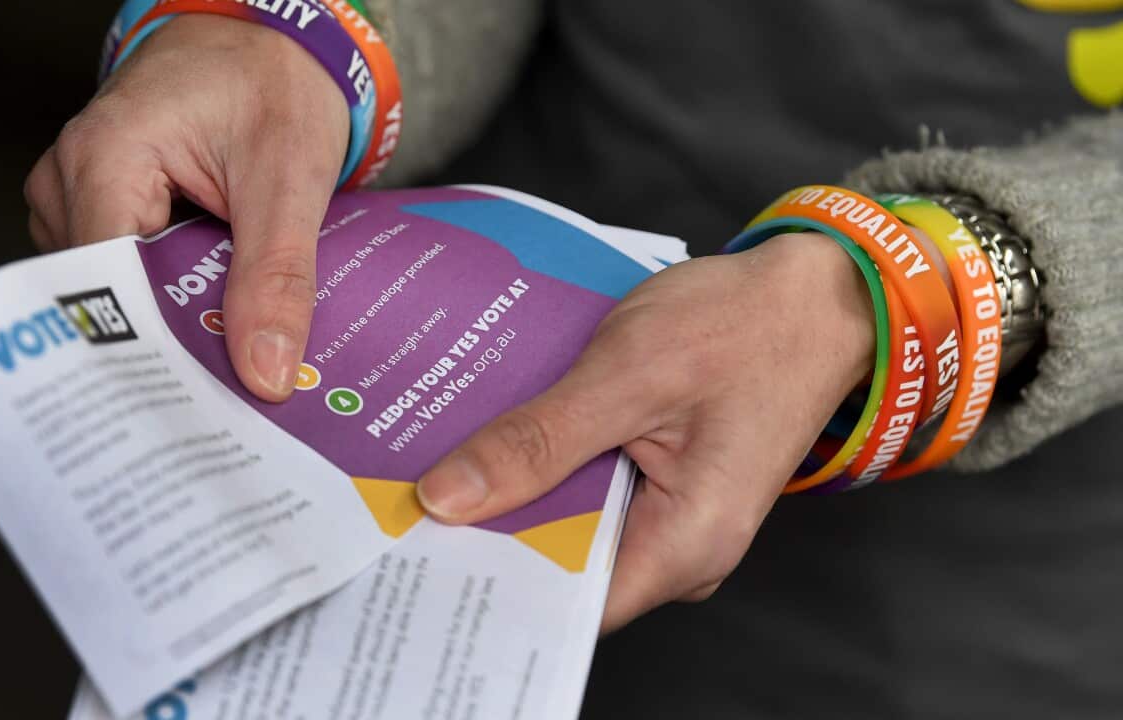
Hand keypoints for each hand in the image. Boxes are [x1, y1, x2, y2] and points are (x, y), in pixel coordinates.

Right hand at [24, 15, 348, 400]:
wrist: (272, 41)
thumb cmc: (273, 84)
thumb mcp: (290, 180)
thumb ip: (276, 277)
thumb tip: (263, 370)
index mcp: (104, 157)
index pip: (104, 288)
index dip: (150, 354)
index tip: (196, 408)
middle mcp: (72, 177)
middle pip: (102, 296)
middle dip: (164, 349)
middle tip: (225, 400)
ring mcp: (80, 192)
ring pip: (113, 291)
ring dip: (168, 324)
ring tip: (225, 361)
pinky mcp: (104, 204)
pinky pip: (125, 271)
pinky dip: (168, 297)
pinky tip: (211, 319)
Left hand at [415, 233, 875, 631]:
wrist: (815, 293)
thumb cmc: (744, 326)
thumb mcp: (629, 374)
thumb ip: (539, 441)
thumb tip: (449, 498)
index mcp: (683, 546)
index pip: (562, 604)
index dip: (487, 581)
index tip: (414, 551)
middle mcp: (679, 552)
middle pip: (559, 569)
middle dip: (487, 533)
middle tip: (404, 497)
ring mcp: (672, 521)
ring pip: (569, 529)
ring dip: (515, 494)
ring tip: (439, 462)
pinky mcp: (662, 487)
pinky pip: (589, 494)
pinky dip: (547, 468)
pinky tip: (499, 439)